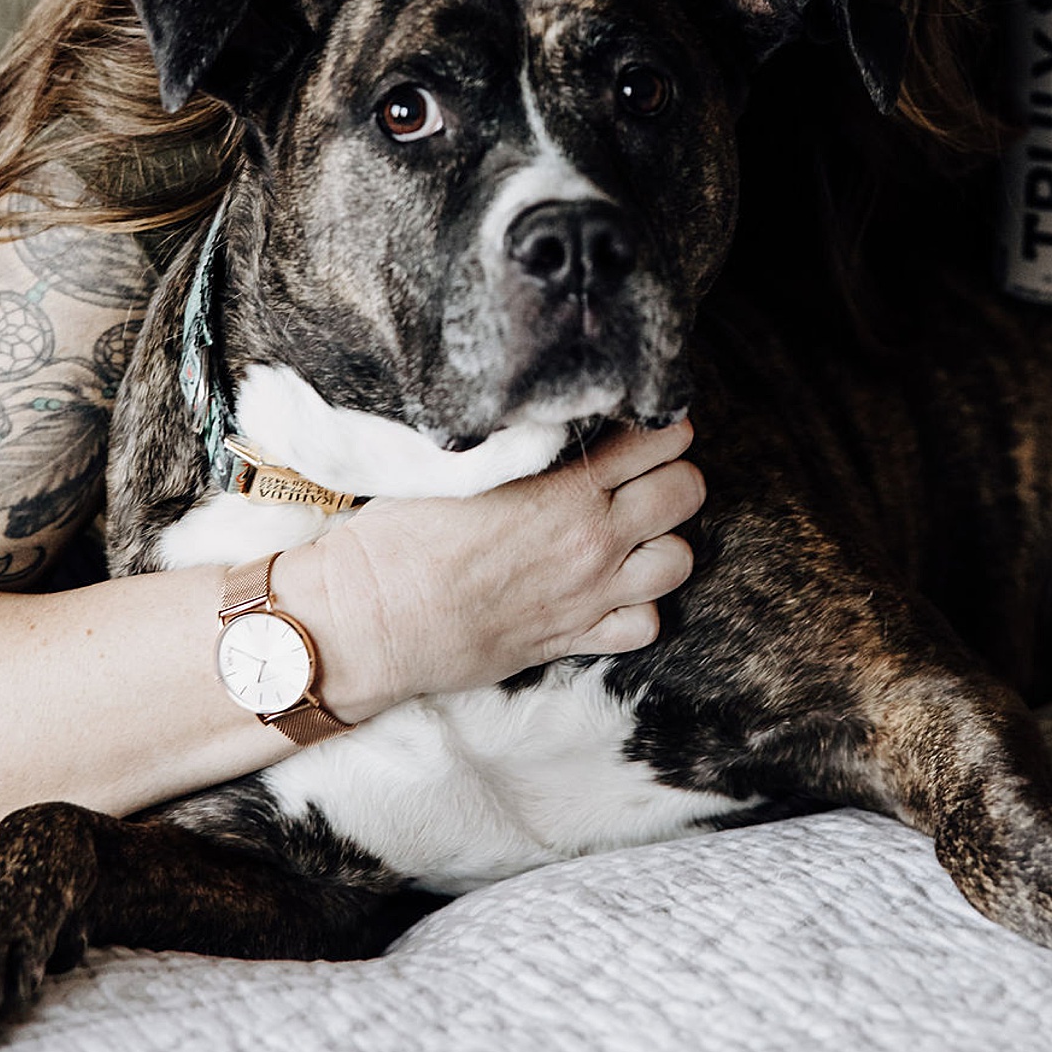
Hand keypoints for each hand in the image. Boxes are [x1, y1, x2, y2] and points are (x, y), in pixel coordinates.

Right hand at [283, 419, 705, 720]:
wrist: (366, 621)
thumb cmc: (396, 536)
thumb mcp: (457, 464)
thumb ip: (520, 439)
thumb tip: (549, 411)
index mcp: (565, 485)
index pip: (658, 439)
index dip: (661, 428)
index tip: (648, 428)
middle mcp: (591, 537)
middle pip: (685, 492)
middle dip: (673, 476)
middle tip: (645, 475)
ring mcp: (589, 592)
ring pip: (678, 561)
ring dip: (663, 542)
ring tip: (634, 534)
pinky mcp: (573, 640)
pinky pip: (646, 626)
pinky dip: (639, 610)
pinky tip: (611, 592)